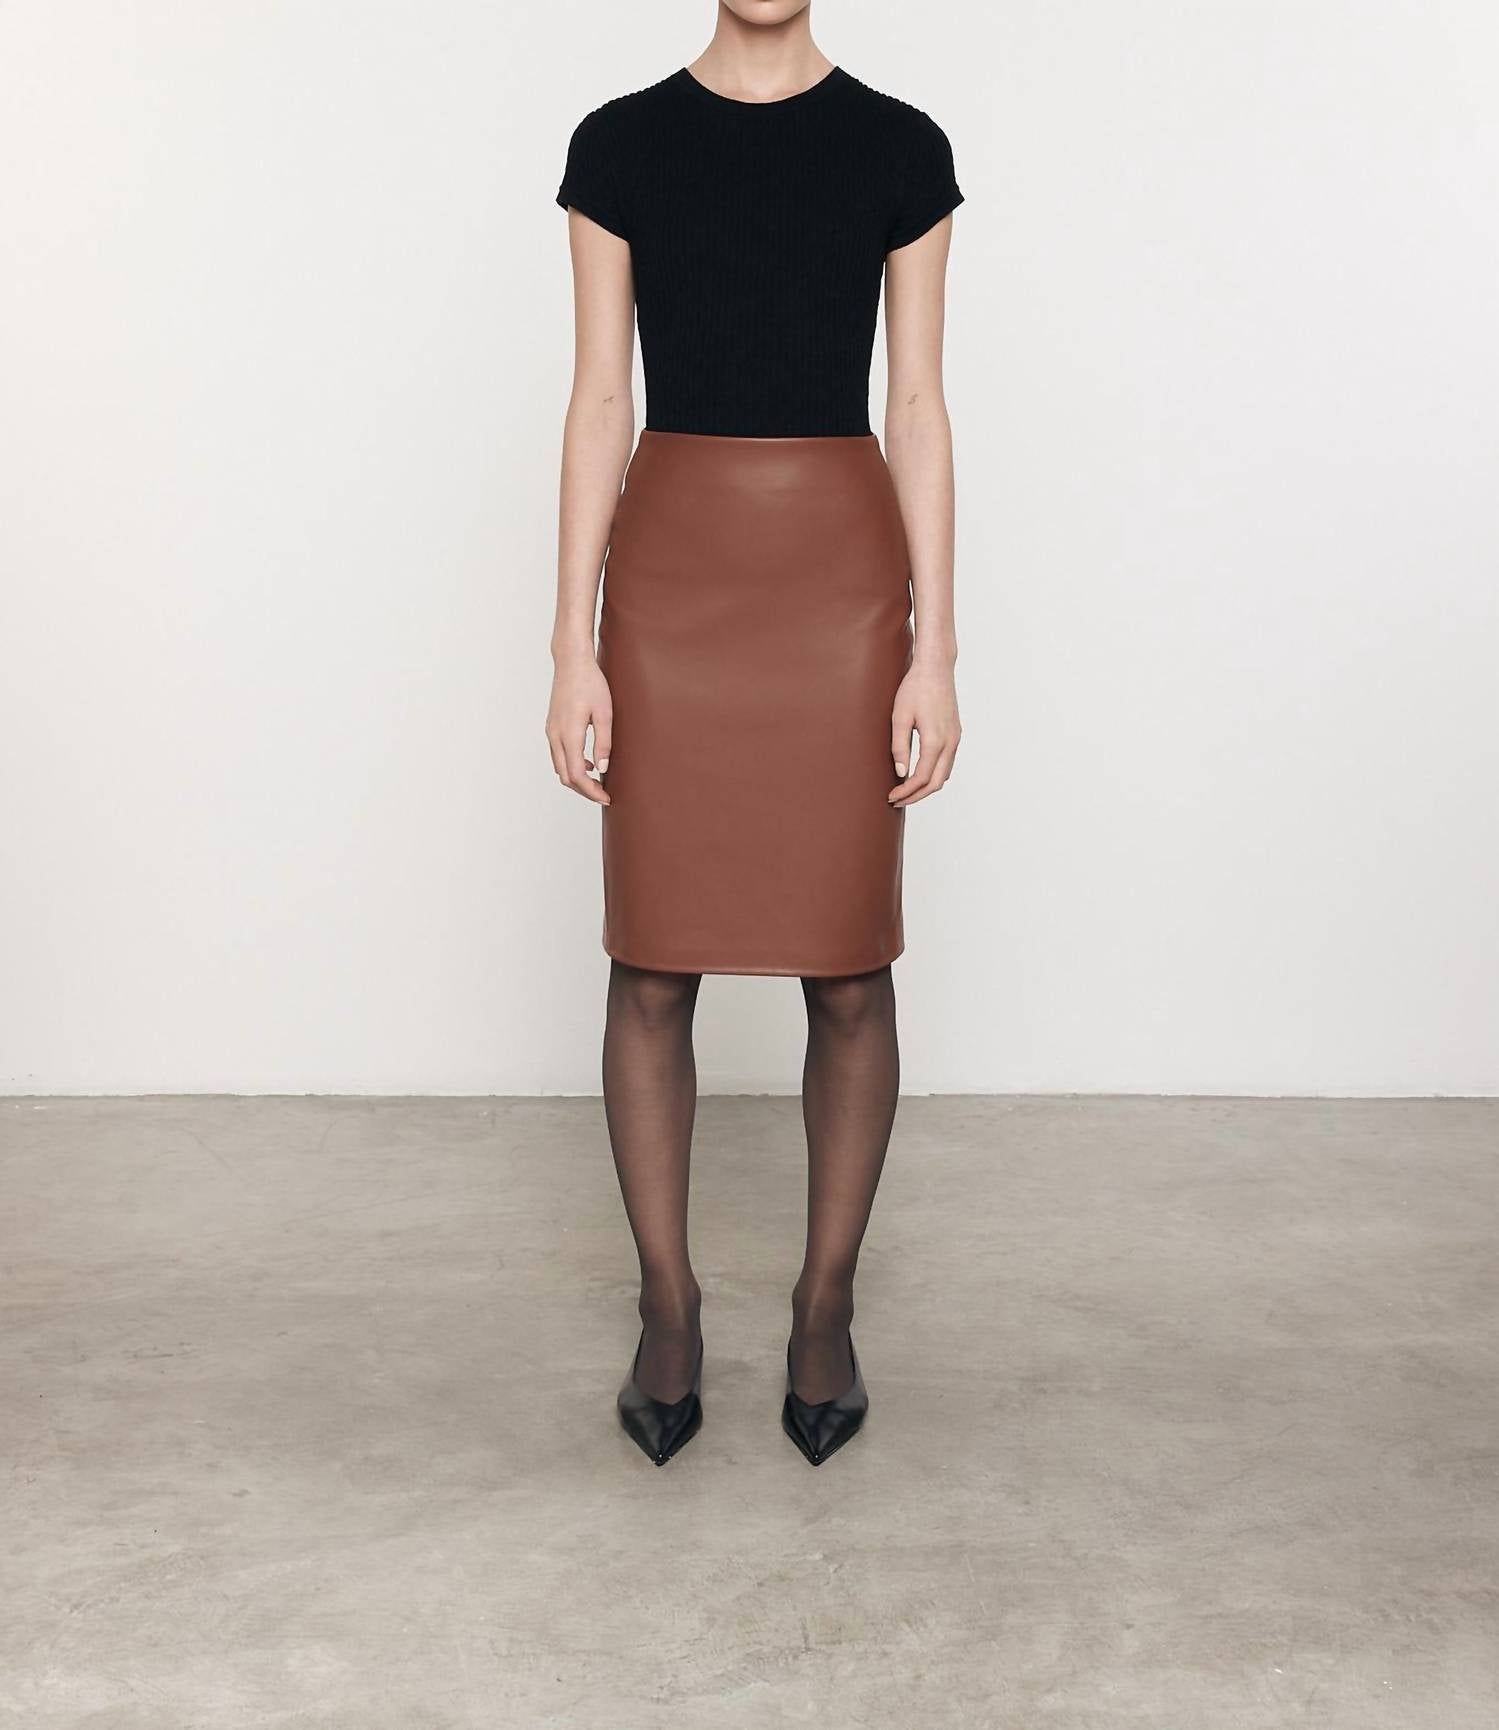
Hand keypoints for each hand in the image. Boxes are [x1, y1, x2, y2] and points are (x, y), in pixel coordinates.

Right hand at [546, 650, 611, 804]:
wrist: (571, 662)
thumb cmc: (590, 683)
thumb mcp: (604, 713)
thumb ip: (604, 743)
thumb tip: (602, 769)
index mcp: (569, 734)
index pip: (577, 775)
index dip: (591, 791)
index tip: (606, 797)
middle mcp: (555, 736)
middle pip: (565, 776)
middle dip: (584, 790)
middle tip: (603, 794)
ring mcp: (550, 731)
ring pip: (559, 767)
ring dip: (576, 779)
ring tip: (597, 781)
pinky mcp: (551, 727)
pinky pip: (557, 755)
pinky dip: (570, 765)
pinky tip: (587, 762)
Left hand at [889, 660, 960, 805]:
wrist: (936, 667)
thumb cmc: (915, 688)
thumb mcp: (899, 717)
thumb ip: (899, 747)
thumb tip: (900, 773)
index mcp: (935, 741)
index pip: (921, 778)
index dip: (905, 791)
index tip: (891, 796)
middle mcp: (950, 742)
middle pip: (936, 783)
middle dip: (916, 796)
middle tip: (897, 800)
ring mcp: (955, 738)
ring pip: (945, 774)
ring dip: (926, 787)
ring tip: (906, 790)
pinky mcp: (955, 733)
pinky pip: (948, 763)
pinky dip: (935, 775)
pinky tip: (920, 774)